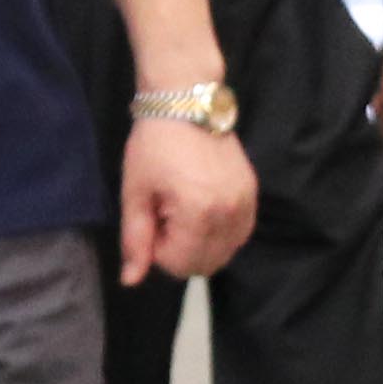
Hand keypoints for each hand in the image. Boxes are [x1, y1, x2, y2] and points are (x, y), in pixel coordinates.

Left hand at [119, 114, 255, 283]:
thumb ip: (135, 240)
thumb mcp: (135, 192)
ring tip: (182, 211)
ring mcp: (245, 204)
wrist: (186, 102)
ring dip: (200, 244)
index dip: (158, 251)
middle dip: (179, 251)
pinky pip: (239, 235)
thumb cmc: (154, 144)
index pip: (180, 264)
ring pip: (224, 253)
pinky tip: (201, 210)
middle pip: (205, 265)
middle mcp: (229, 213)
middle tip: (165, 216)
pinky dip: (219, 234)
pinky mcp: (252, 195)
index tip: (151, 221)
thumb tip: (130, 281)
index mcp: (198, 212)